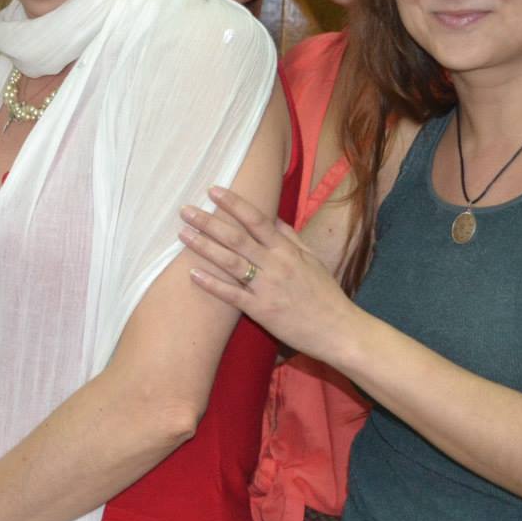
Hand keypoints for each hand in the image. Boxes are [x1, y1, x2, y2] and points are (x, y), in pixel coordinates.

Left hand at [180, 186, 363, 363]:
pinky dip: (211, 284)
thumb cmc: (326, 294)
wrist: (338, 330)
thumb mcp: (312, 260)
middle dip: (209, 222)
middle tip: (185, 210)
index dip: (234, 203)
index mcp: (288, 250)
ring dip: (204, 247)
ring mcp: (267, 287)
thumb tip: (274, 217)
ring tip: (183, 234)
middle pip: (237, 238)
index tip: (213, 190)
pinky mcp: (261, 310)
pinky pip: (232, 295)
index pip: (257, 219)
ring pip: (230, 262)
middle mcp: (275, 264)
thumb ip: (291, 238)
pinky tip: (192, 274)